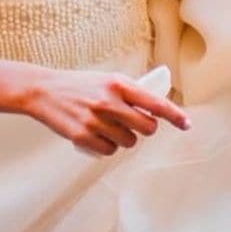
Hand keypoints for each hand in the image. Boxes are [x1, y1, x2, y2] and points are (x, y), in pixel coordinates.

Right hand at [23, 69, 190, 156]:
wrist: (44, 91)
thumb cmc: (80, 85)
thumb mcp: (107, 80)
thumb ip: (130, 93)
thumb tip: (156, 111)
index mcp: (118, 84)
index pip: (155, 102)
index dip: (174, 115)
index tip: (186, 124)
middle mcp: (109, 102)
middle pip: (147, 128)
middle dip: (144, 129)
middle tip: (133, 123)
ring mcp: (95, 120)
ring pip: (129, 142)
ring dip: (124, 138)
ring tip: (109, 126)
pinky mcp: (82, 137)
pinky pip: (109, 151)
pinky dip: (107, 146)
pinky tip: (97, 135)